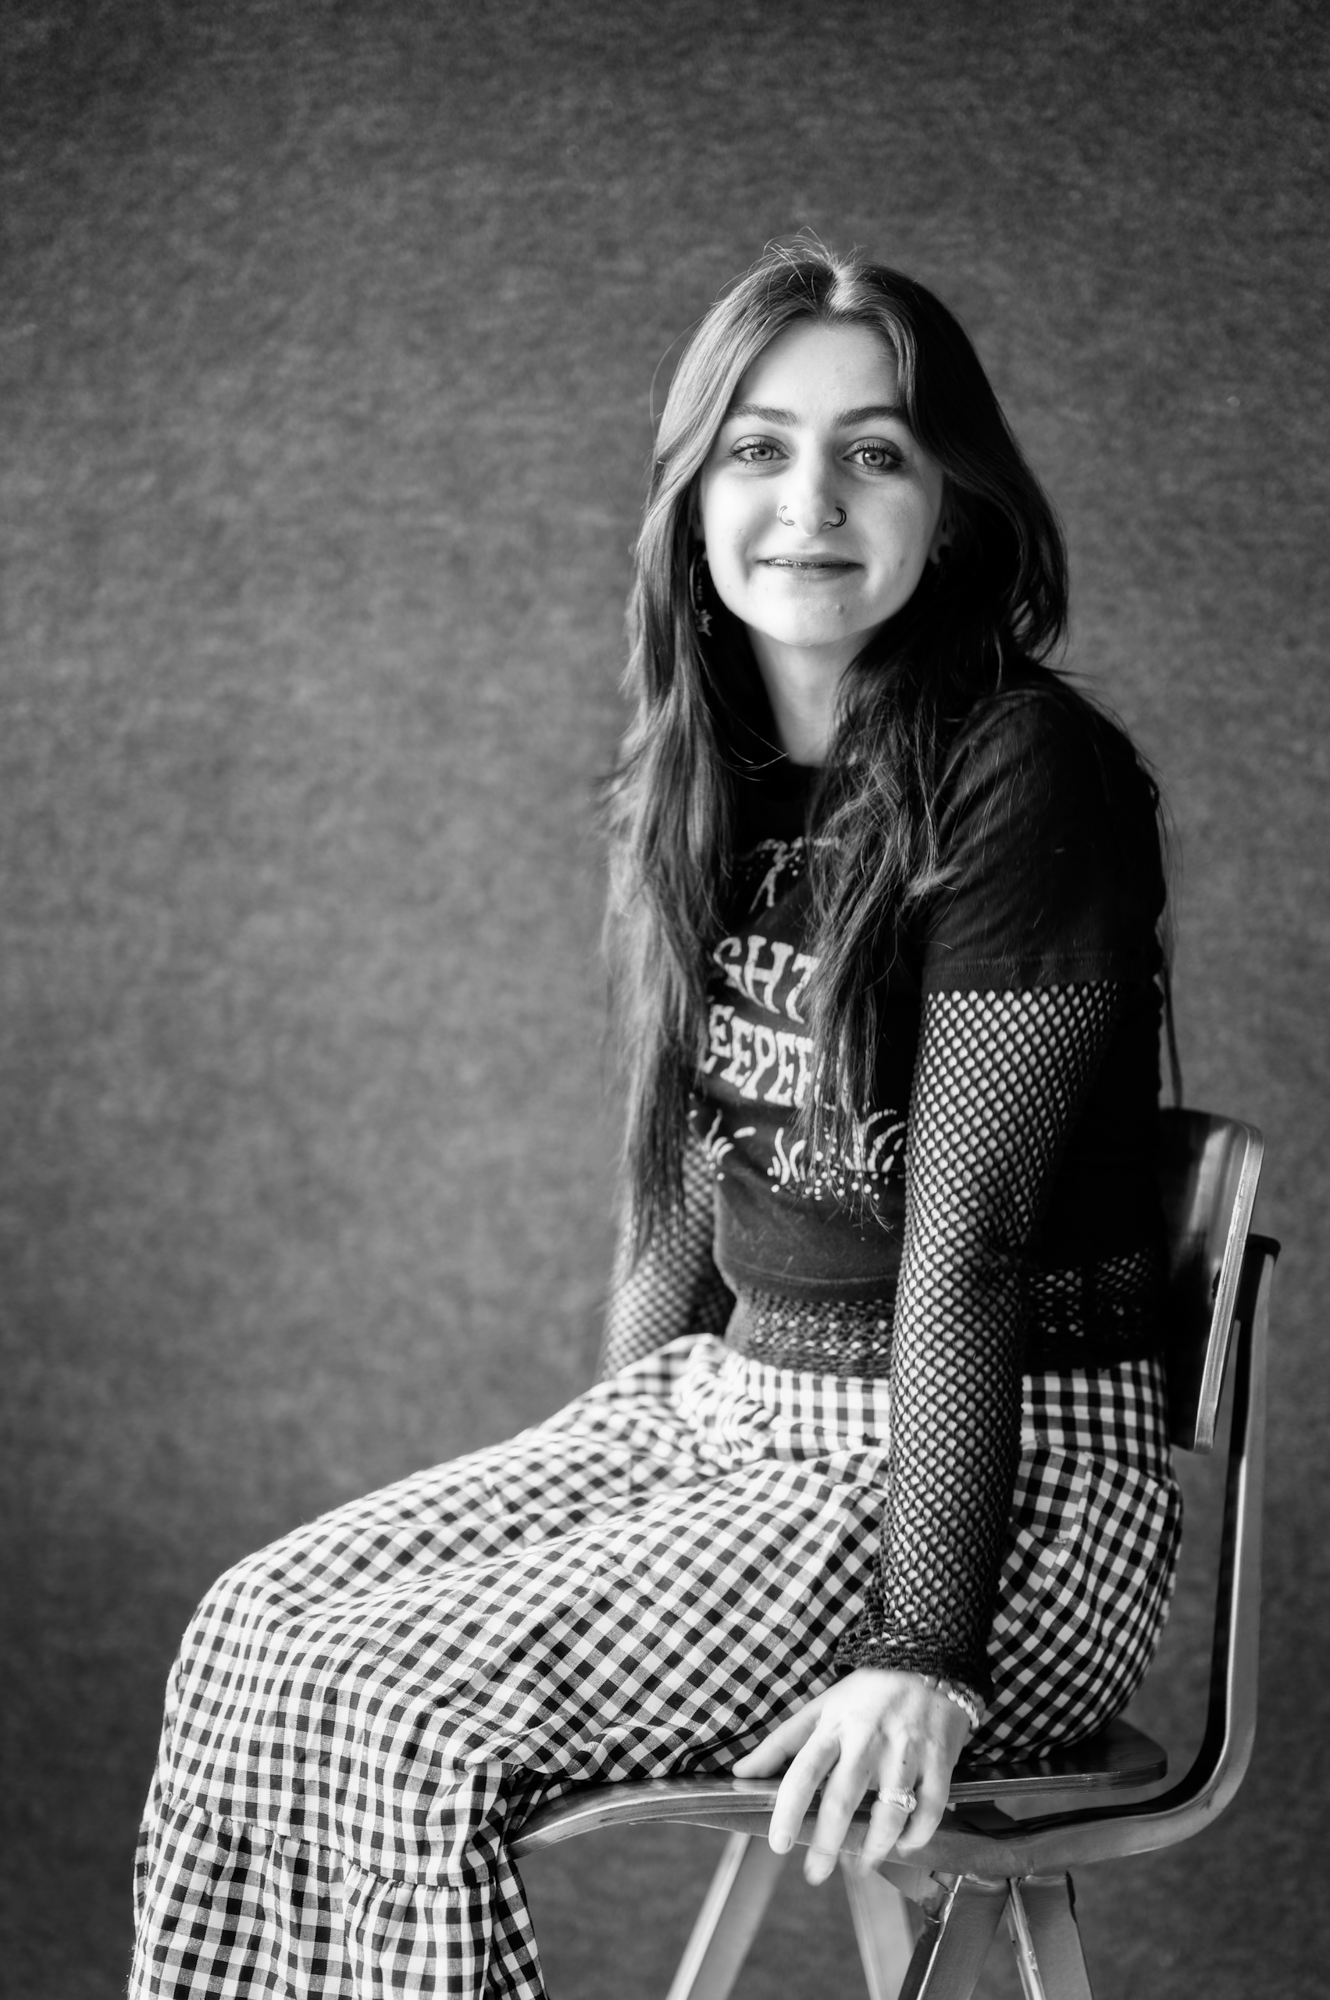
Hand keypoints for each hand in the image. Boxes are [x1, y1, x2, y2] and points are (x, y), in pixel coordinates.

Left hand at [732, 1667, 970, 1884]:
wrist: (929, 1662)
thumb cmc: (868, 1692)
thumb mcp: (821, 1708)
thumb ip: (781, 1743)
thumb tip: (741, 1773)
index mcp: (835, 1726)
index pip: (804, 1772)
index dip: (788, 1810)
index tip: (779, 1844)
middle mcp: (868, 1739)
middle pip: (843, 1800)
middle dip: (827, 1844)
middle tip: (816, 1873)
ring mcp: (906, 1751)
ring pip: (889, 1812)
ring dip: (874, 1847)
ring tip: (861, 1865)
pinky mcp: (939, 1760)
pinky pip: (930, 1809)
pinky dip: (917, 1835)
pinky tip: (904, 1845)